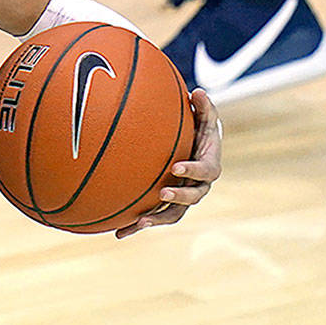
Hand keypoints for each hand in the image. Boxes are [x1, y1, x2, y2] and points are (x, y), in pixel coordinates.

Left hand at [115, 88, 221, 238]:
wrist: (194, 148)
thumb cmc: (199, 129)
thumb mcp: (204, 117)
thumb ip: (203, 106)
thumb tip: (197, 92)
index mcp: (208, 166)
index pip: (206, 172)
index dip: (193, 171)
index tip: (176, 167)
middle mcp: (198, 187)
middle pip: (193, 198)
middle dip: (178, 198)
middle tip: (162, 193)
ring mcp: (182, 198)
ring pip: (172, 214)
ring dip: (156, 219)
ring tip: (138, 222)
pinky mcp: (165, 205)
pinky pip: (152, 217)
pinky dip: (136, 226)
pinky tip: (117, 233)